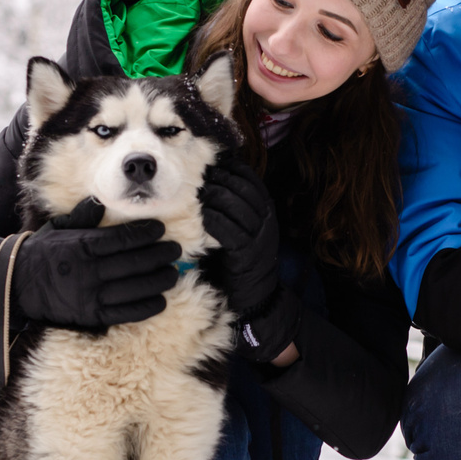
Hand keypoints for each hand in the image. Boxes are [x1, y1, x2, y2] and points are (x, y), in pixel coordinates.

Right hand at [6, 201, 180, 331]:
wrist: (16, 286)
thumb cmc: (43, 252)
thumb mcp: (58, 228)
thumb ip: (82, 216)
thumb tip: (101, 202)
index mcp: (81, 246)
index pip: (121, 239)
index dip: (145, 233)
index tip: (160, 229)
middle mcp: (88, 272)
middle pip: (133, 263)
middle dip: (159, 255)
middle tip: (175, 250)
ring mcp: (90, 296)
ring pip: (134, 289)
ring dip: (158, 280)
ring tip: (173, 272)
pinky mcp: (91, 317)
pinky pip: (125, 314)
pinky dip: (146, 307)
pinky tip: (161, 299)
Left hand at [199, 161, 299, 362]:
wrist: (257, 296)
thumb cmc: (241, 259)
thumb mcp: (242, 228)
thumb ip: (231, 208)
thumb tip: (206, 183)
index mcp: (266, 209)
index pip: (250, 178)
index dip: (230, 168)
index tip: (211, 164)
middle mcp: (266, 219)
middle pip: (241, 187)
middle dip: (218, 179)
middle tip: (197, 177)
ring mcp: (258, 235)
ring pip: (234, 204)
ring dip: (212, 196)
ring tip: (194, 194)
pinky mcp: (246, 253)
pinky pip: (227, 229)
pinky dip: (211, 220)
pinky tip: (198, 217)